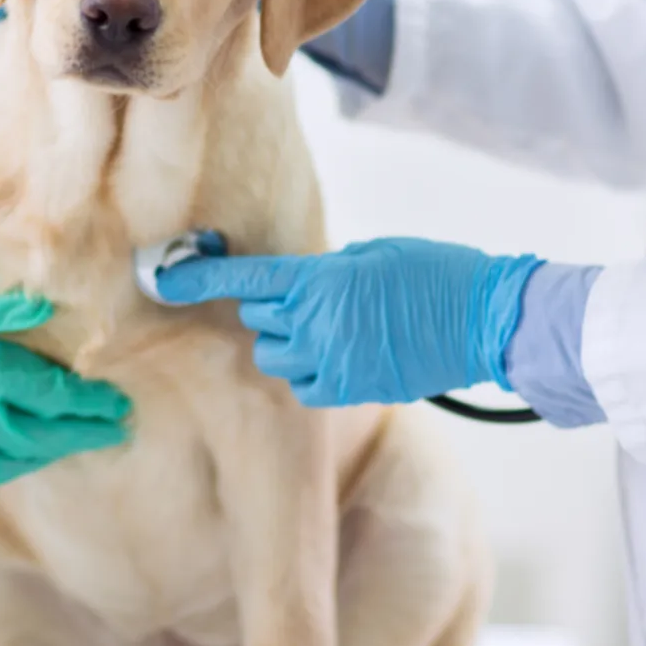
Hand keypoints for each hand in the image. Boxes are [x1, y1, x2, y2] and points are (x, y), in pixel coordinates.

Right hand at [0, 258, 128, 490]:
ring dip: (45, 453)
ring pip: (8, 462)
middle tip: (115, 429)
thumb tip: (47, 312)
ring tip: (73, 442)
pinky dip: (1, 468)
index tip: (119, 406)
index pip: (51, 397)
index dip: (90, 405)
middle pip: (41, 436)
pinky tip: (15, 457)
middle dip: (82, 433)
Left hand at [153, 238, 541, 407]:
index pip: (244, 281)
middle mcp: (317, 324)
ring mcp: (333, 362)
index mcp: (321, 282)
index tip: (160, 277)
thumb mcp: (374, 255)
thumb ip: (327, 272)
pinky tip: (341, 357)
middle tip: (308, 300)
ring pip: (276, 358)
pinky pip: (306, 387)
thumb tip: (300, 288)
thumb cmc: (436, 274)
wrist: (485, 320)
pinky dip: (311, 374)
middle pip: (258, 321)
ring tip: (329, 330)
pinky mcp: (352, 390)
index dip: (196, 278)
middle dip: (271, 310)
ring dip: (289, 344)